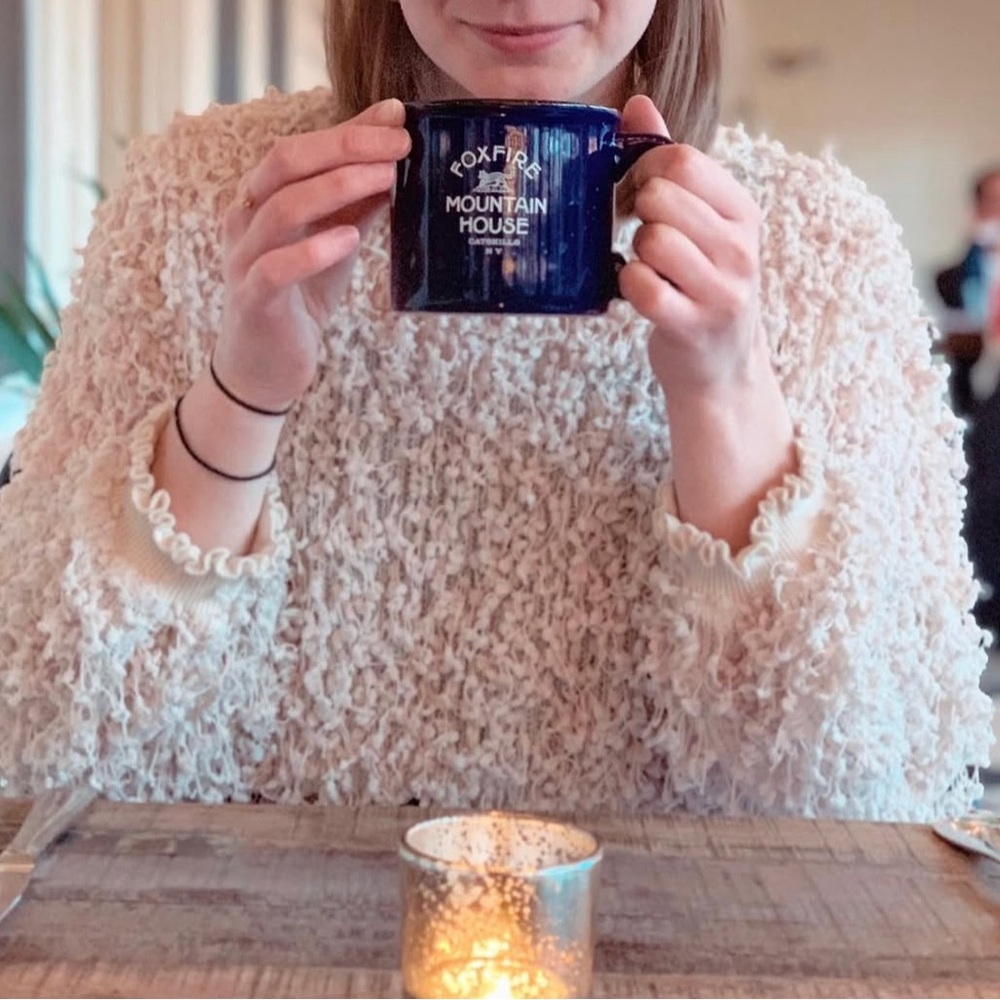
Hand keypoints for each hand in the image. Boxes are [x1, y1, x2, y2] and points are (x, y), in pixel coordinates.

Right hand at [213, 98, 410, 411]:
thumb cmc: (300, 295)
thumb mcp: (334, 240)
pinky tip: (350, 238)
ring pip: (281, 207)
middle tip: (398, 146)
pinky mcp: (252, 299)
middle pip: (285, 162)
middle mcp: (244, 217)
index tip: (397, 119)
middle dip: (346, 148)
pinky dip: (313, 250)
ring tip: (385, 179)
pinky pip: (275, 267)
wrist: (266, 365)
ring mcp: (243, 257)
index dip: (349, 130)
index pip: (301, 147)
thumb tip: (395, 158)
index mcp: (262, 196)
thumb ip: (357, 202)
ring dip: (337, 188)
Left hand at [618, 95, 766, 401]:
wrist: (720, 369)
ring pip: (652, 240)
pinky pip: (641, 285)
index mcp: (743, 212)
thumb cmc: (702, 286)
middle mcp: (740, 247)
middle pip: (662, 197)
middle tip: (640, 232)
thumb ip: (671, 166)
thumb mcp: (702, 224)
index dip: (646, 170)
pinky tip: (640, 292)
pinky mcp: (692, 325)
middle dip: (637, 212)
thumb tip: (637, 105)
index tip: (641, 193)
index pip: (684, 160)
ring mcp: (721, 289)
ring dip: (636, 252)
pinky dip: (629, 286)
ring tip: (648, 265)